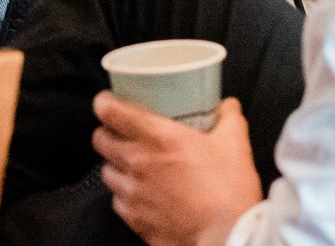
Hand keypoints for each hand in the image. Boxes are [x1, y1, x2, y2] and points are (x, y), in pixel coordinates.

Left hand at [93, 93, 262, 245]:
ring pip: (106, 171)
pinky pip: (117, 201)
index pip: (108, 110)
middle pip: (100, 139)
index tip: (110, 102)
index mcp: (156, 137)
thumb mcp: (235, 146)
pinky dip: (125, 195)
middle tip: (124, 133)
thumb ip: (229, 119)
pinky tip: (143, 194)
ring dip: (116, 165)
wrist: (226, 238)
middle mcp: (137, 162)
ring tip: (134, 165)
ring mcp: (132, 192)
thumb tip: (228, 106)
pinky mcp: (134, 219)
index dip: (105, 102)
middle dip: (108, 132)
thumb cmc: (228, 193)